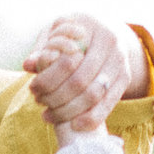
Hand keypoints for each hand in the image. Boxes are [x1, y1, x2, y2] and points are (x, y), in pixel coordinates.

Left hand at [24, 13, 144, 133]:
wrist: (106, 29)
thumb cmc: (73, 32)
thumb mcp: (56, 32)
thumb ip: (42, 48)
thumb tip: (28, 66)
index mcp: (90, 27)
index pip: (67, 61)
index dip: (48, 79)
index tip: (33, 89)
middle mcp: (110, 42)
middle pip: (81, 81)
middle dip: (57, 98)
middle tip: (40, 105)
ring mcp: (121, 61)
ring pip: (95, 95)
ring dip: (71, 111)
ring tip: (51, 116)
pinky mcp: (125, 77)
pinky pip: (110, 103)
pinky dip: (93, 117)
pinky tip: (75, 125)